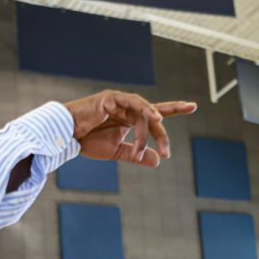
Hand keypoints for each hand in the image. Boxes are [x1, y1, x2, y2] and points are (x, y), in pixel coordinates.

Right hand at [63, 90, 196, 166]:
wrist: (66, 136)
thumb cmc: (87, 141)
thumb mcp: (116, 152)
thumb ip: (136, 155)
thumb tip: (158, 161)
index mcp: (129, 117)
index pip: (156, 112)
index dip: (174, 108)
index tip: (193, 106)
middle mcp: (127, 107)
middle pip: (152, 118)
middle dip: (161, 135)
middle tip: (167, 152)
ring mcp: (119, 101)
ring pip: (143, 114)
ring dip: (149, 131)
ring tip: (157, 143)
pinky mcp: (111, 98)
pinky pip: (132, 104)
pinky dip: (144, 109)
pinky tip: (154, 118)